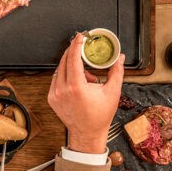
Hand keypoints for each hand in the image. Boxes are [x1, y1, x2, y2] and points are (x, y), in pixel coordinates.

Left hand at [47, 33, 124, 153]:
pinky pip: (57, 79)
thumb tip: (120, 58)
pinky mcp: (51, 98)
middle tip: (83, 46)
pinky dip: (66, 75)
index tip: (80, 36)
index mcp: (76, 88)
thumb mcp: (112, 93)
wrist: (87, 134)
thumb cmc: (99, 116)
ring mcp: (54, 94)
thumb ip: (116, 72)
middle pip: (64, 61)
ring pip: (60, 69)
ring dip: (72, 65)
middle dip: (74, 51)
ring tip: (88, 76)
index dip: (76, 45)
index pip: (73, 58)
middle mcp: (62, 90)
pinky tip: (79, 82)